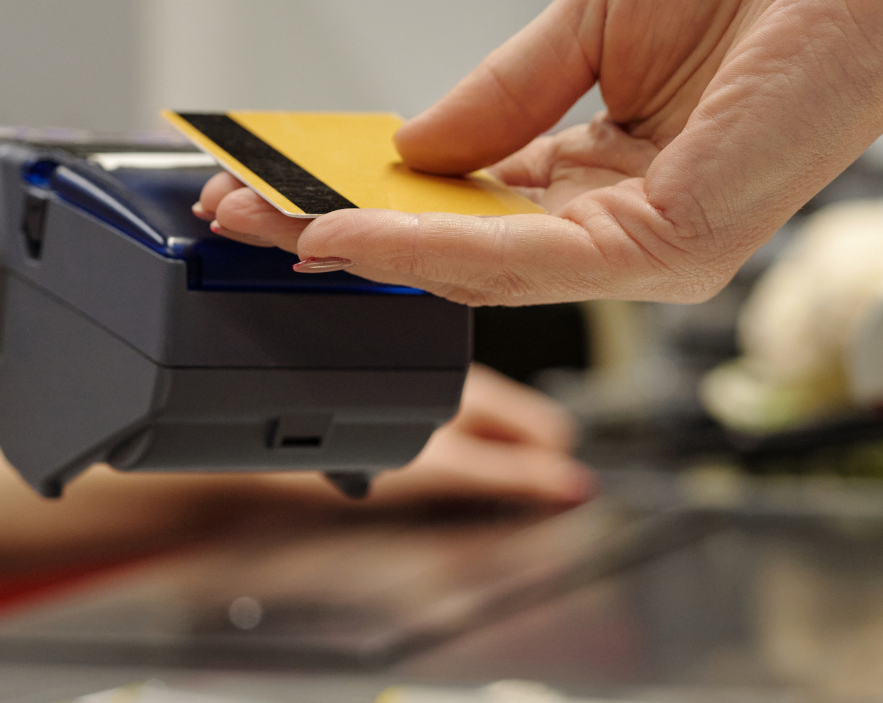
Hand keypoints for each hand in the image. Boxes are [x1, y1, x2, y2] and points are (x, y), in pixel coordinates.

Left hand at [364, 363, 590, 504]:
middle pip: (524, 431)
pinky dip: (461, 457)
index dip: (550, 467)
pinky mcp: (420, 409)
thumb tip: (577, 485)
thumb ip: (514, 475)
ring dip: (489, 463)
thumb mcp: (453, 470)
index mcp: (481, 389)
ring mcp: (443, 394)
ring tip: (457, 487)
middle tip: (491, 498)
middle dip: (520, 464)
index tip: (536, 501)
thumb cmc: (365, 445)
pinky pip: (463, 435)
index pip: (551, 428)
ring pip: (493, 433)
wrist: (304, 436)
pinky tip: (433, 474)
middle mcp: (465, 382)